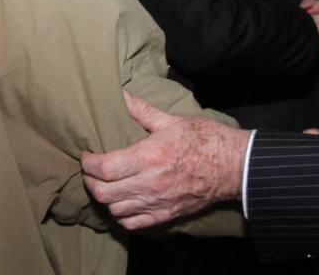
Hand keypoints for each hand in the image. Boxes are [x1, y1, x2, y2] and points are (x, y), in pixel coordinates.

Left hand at [81, 91, 248, 229]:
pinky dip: (120, 215)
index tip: (87, 154)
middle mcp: (150, 184)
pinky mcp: (165, 215)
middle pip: (104, 193)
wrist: (232, 166)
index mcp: (150, 157)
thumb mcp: (172, 120)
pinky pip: (132, 223)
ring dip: (104, 198)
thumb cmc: (204, 138)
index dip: (89, 163)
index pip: (105, 168)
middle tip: (91, 169)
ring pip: (115, 210)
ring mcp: (158, 203)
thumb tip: (120, 95)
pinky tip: (121, 202)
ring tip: (105, 184)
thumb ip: (142, 111)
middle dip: (90, 181)